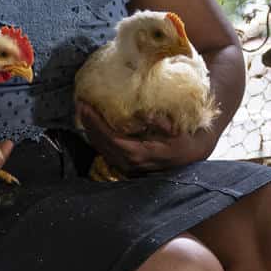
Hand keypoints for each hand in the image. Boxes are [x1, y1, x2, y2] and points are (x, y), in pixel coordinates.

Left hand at [76, 103, 214, 175]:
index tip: (86, 106)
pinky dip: (97, 136)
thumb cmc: (183, 139)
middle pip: (101, 144)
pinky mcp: (126, 165)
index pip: (110, 138)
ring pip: (101, 149)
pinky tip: (93, 124)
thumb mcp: (177, 129)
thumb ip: (161, 122)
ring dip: (90, 130)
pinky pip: (106, 151)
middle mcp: (130, 163)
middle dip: (88, 123)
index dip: (96, 123)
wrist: (190, 155)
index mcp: (140, 154)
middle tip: (80, 104)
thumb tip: (144, 114)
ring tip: (83, 111)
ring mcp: (127, 167)